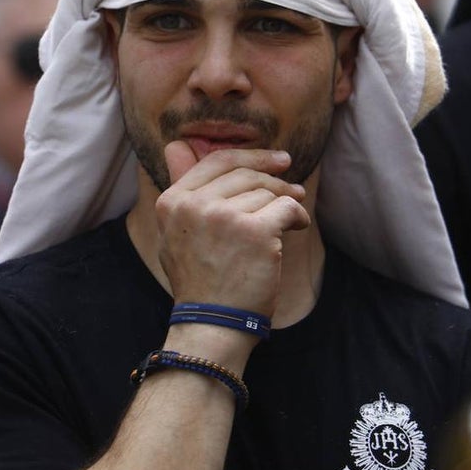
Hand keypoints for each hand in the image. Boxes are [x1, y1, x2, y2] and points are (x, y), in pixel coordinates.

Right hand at [155, 142, 308, 318]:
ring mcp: (224, 217)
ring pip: (267, 193)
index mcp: (172, 201)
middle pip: (246, 174)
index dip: (251, 157)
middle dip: (275, 180)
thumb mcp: (175, 233)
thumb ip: (183, 191)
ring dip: (286, 204)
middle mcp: (194, 205)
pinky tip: (297, 227)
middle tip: (295, 190)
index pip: (216, 161)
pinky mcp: (255, 232)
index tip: (276, 161)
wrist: (212, 323)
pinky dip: (298, 217)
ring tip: (291, 220)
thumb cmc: (200, 281)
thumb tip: (178, 145)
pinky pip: (287, 208)